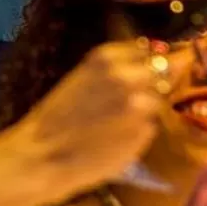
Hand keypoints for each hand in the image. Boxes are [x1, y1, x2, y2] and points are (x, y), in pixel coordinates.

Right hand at [3, 41, 164, 193]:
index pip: (148, 48)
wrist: (42, 157)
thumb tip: (147, 62)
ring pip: (158, 101)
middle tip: (139, 97)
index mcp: (107, 57)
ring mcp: (140, 106)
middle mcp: (128, 76)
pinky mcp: (144, 133)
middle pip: (164, 70)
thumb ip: (113, 69)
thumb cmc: (53, 120)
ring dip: (147, 109)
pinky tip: (116, 140)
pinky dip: (139, 132)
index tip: (150, 66)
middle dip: (160, 80)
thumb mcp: (80, 79)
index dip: (151, 59)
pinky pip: (149, 127)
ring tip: (120, 123)